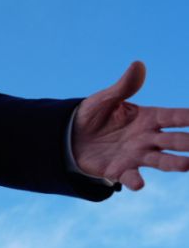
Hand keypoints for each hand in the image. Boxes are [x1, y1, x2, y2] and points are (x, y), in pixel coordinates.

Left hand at [73, 61, 188, 189]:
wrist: (70, 137)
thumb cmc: (93, 115)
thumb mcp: (105, 99)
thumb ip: (123, 86)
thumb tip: (138, 64)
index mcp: (148, 118)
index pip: (174, 117)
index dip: (188, 117)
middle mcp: (147, 138)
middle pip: (174, 140)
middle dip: (188, 142)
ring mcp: (136, 155)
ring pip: (161, 160)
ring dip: (174, 163)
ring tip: (186, 165)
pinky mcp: (120, 170)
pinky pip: (131, 177)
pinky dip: (135, 181)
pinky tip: (139, 184)